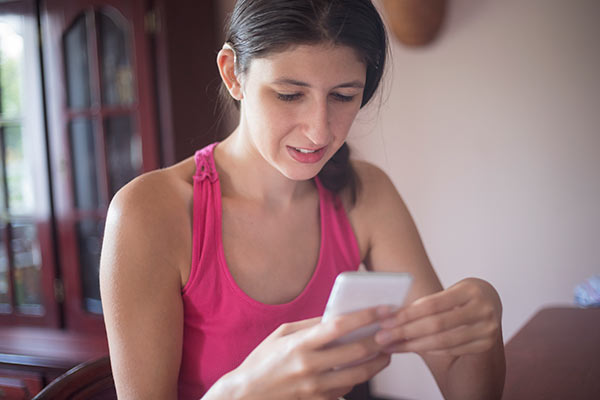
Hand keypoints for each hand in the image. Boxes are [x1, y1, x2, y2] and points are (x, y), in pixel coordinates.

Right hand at [211, 306, 393, 399]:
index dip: (365, 316)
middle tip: (391, 332)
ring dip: (376, 363)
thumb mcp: (282, 334)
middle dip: (379, 340)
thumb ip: (310, 325)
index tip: (382, 309)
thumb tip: (337, 315)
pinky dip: (357, 379)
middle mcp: (309, 366)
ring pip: (358, 376)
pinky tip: (361, 369)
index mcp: (300, 344)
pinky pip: (345, 391)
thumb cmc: (263, 361)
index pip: (340, 326)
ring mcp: (314, 388)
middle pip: (356, 352)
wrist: (246, 395)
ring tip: (385, 353)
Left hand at [374, 278, 501, 356]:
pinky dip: (430, 350)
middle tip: (382, 337)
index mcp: (470, 290)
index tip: (385, 321)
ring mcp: (488, 329)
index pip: (432, 304)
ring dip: (413, 345)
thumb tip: (391, 315)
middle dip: (405, 332)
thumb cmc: (462, 294)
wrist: (492, 302)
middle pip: (436, 325)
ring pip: (443, 341)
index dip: (406, 314)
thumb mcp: (449, 290)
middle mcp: (483, 309)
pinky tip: (412, 348)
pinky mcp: (486, 344)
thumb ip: (427, 302)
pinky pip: (452, 350)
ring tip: (392, 346)